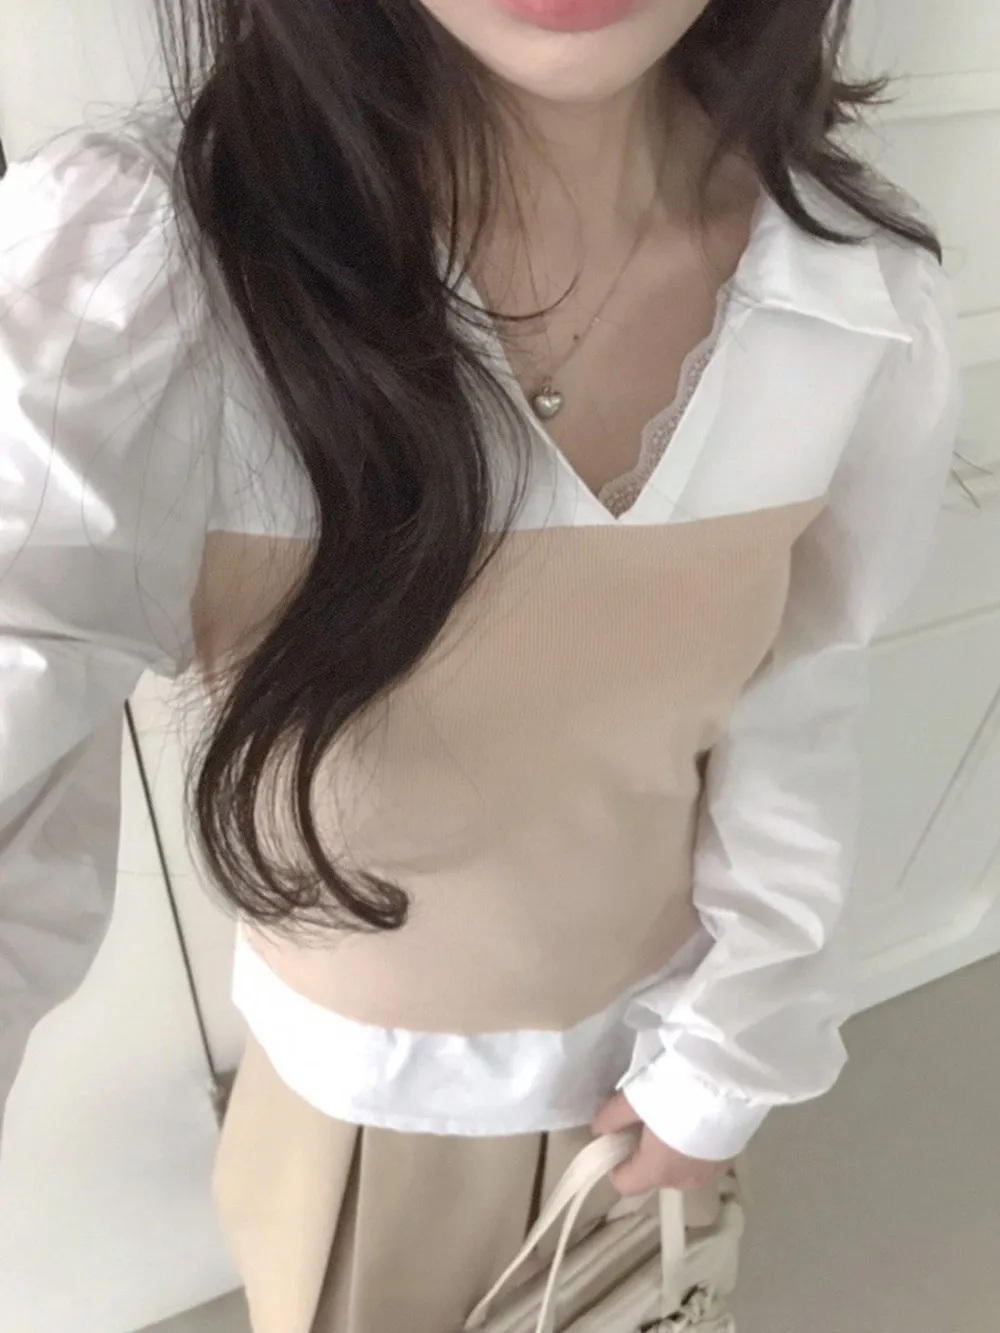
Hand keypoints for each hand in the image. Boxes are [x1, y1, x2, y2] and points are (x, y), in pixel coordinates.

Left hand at [593, 1092, 732, 1196]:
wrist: (732, 1081)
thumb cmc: (678, 1092)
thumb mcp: (635, 1098)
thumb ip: (612, 1117)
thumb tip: (599, 1129)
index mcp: (656, 1171)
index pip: (623, 1184)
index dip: (615, 1162)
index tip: (618, 1135)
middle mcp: (683, 1182)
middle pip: (652, 1175)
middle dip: (645, 1153)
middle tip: (648, 1117)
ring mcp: (710, 1174)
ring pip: (678, 1168)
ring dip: (672, 1150)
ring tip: (678, 1115)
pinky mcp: (729, 1161)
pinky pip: (700, 1160)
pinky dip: (694, 1146)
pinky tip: (699, 1117)